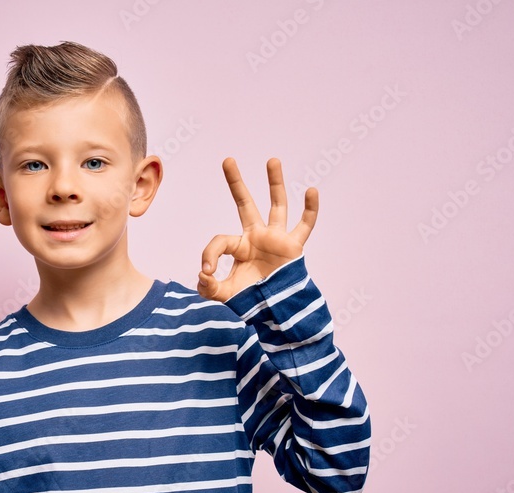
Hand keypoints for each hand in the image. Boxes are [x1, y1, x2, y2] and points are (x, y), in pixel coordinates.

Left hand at [197, 157, 317, 301]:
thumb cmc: (251, 301)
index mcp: (239, 247)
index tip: (206, 274)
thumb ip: (208, 288)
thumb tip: (202, 276)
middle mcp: (257, 237)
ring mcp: (277, 239)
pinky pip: (305, 225)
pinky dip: (311, 209)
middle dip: (236, 183)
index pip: (220, 241)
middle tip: (227, 160)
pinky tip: (312, 190)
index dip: (209, 255)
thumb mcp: (224, 295)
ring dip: (275, 183)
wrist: (275, 312)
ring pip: (278, 206)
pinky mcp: (294, 247)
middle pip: (245, 204)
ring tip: (272, 160)